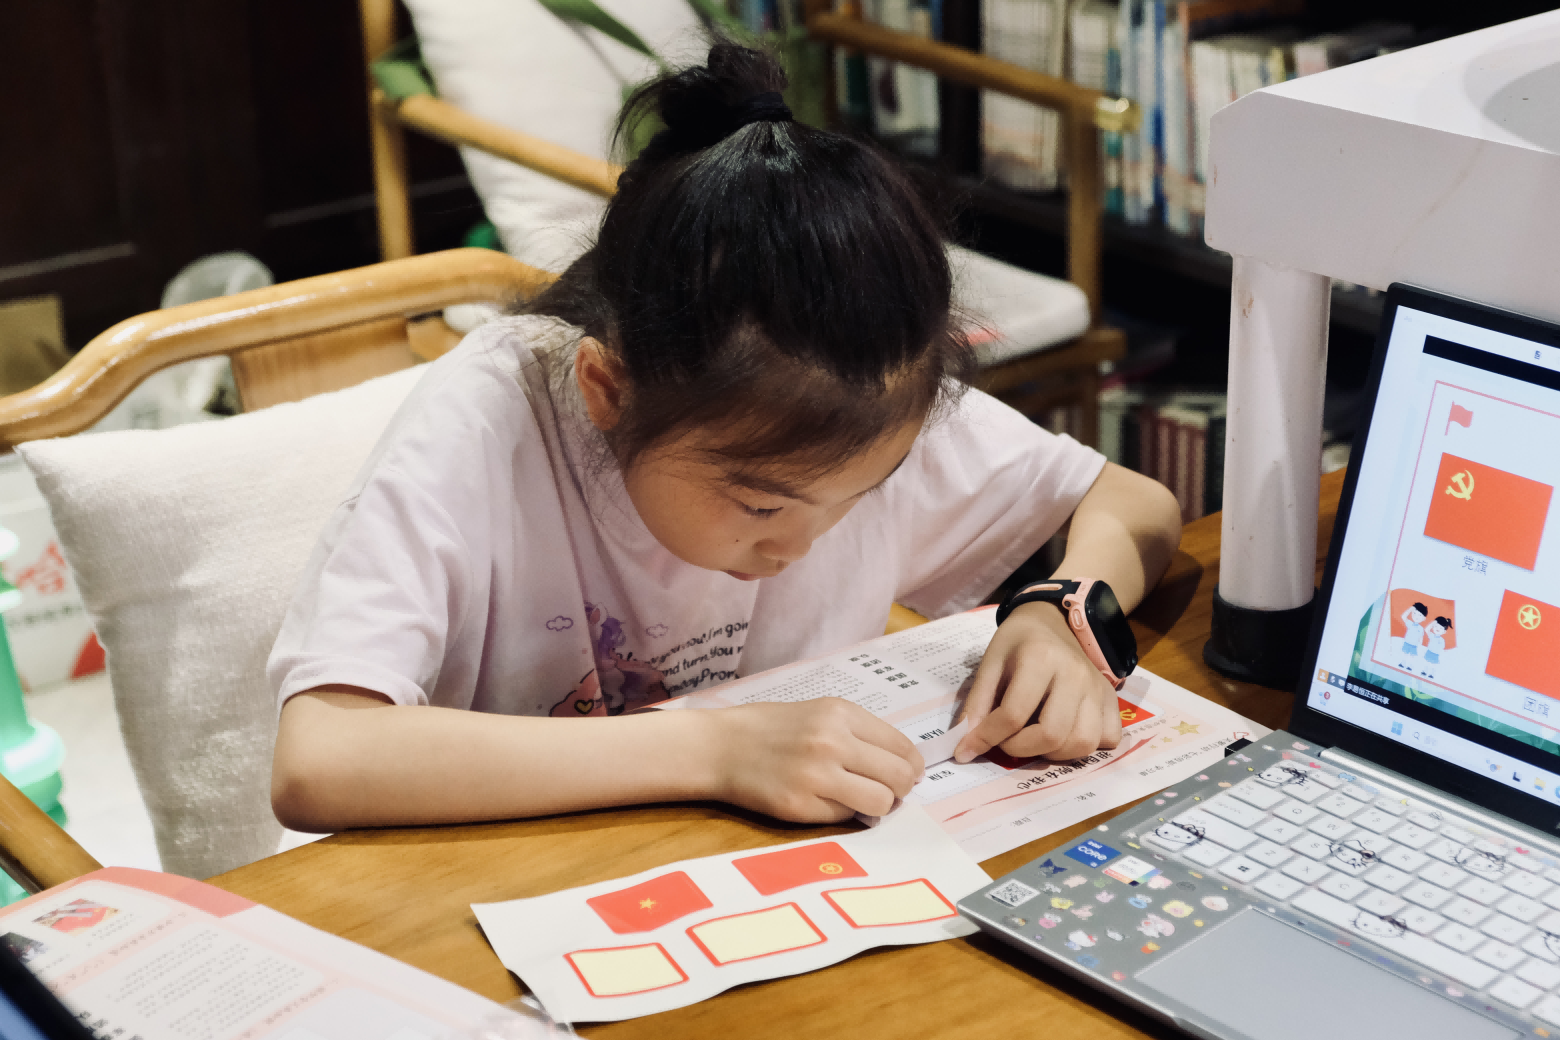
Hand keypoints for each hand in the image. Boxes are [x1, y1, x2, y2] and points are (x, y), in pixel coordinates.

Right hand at [705, 699, 924, 822]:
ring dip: (878, 806)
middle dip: (901, 789)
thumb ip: (858, 733)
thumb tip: (901, 763)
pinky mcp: (800, 805)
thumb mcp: (818, 713)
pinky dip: (844, 813)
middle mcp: (832, 741)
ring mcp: (816, 775)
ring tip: (861, 800)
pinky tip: (826, 802)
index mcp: (840, 713)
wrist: (720, 746)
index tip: (907, 774)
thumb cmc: (770, 728)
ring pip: (880, 802)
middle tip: (889, 792)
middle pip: (899, 776)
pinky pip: (845, 817)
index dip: (911, 766)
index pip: (902, 746)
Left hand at [952, 602, 1122, 763]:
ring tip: (1034, 738)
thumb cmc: (1017, 643)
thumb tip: (965, 747)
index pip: (1014, 714)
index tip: (968, 749)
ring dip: (1052, 753)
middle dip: (1020, 749)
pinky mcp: (1114, 700)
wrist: (1053, 622)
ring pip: (1082, 744)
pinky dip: (1085, 747)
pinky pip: (1107, 739)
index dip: (987, 738)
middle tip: (1006, 740)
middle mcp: (1076, 674)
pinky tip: (1065, 734)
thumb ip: (977, 704)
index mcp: (1041, 658)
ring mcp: (1099, 688)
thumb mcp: (990, 663)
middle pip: (1052, 735)